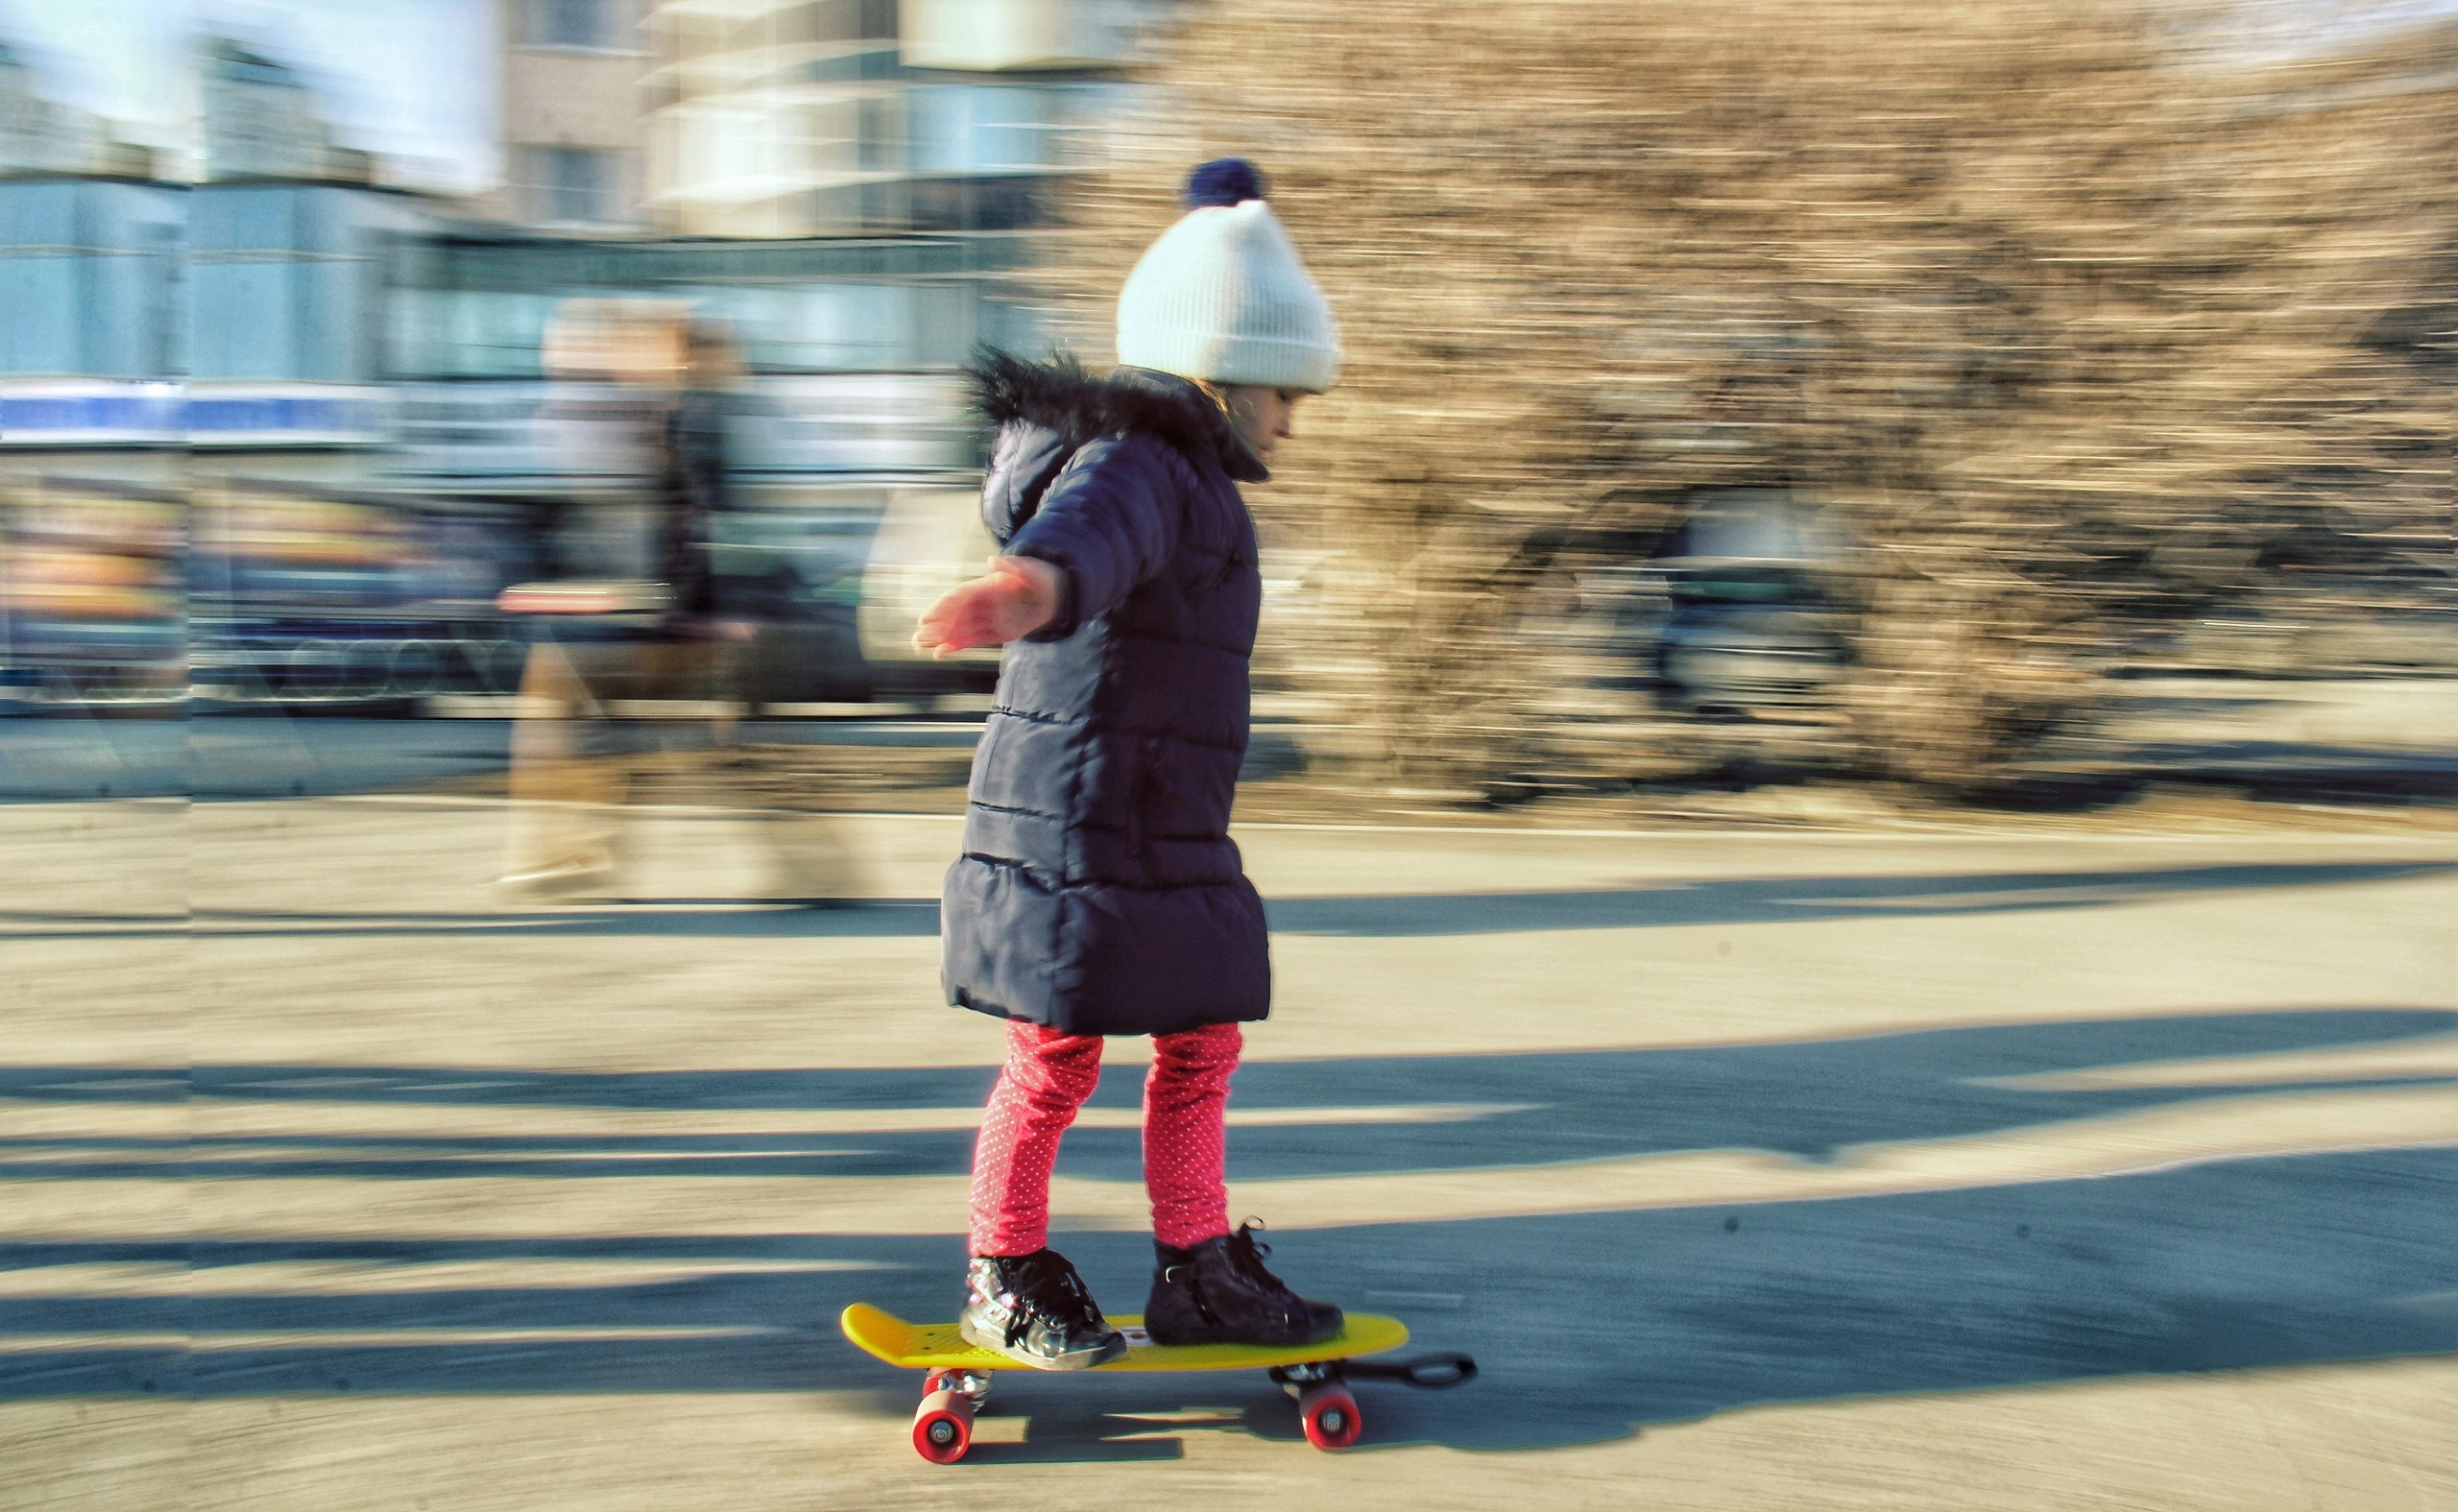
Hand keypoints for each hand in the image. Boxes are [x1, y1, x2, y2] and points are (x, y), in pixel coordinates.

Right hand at [913, 555, 1063, 657]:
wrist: (1057, 594)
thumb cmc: (1040, 577)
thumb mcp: (1029, 569)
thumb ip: (1011, 566)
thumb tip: (992, 561)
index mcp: (987, 587)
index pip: (960, 597)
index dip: (943, 606)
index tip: (927, 616)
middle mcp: (984, 604)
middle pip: (954, 615)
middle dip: (935, 626)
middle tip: (915, 636)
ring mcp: (989, 619)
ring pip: (959, 630)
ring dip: (939, 638)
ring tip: (919, 646)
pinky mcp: (997, 632)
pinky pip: (973, 640)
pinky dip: (956, 647)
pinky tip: (940, 653)